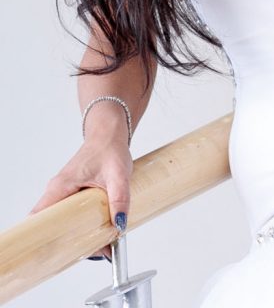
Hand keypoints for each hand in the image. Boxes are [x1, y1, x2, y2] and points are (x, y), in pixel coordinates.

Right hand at [31, 134, 132, 257]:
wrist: (110, 134)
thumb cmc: (110, 148)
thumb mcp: (118, 174)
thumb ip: (120, 198)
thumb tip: (120, 223)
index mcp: (60, 187)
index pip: (38, 218)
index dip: (43, 238)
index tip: (55, 254)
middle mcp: (57, 192)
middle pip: (53, 226)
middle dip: (69, 243)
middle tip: (91, 252)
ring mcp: (65, 193)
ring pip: (64, 222)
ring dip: (79, 235)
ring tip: (101, 246)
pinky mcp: (74, 194)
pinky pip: (73, 215)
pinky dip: (84, 225)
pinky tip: (101, 232)